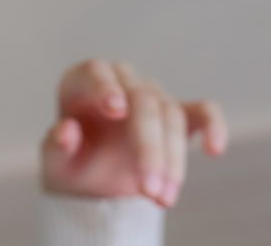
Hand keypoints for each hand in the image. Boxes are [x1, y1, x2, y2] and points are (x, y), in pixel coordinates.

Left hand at [41, 60, 226, 207]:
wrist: (93, 181)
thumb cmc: (71, 163)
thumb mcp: (56, 163)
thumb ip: (56, 146)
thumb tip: (66, 130)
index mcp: (84, 82)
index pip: (96, 72)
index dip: (106, 87)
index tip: (116, 108)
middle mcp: (121, 81)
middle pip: (142, 101)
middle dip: (149, 147)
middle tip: (148, 189)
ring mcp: (153, 96)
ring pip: (170, 115)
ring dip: (172, 159)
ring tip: (162, 198)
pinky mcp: (180, 115)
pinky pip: (203, 111)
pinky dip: (213, 125)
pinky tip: (215, 148)